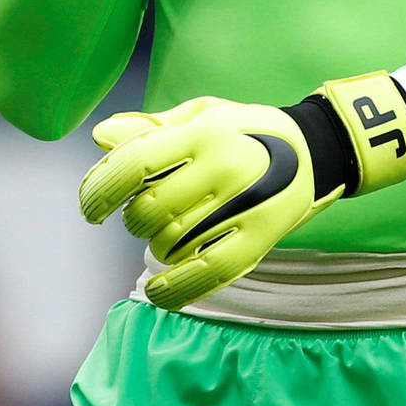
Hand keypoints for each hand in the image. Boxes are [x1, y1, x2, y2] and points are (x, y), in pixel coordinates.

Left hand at [79, 72, 405, 309]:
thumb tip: (99, 137)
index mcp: (203, 132)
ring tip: (168, 231)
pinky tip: (158, 290)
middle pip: (149, 210)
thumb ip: (149, 129)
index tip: (90, 208)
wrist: (315, 148)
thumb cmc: (244, 130)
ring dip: (156, 245)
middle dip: (133, 218)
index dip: (100, 188)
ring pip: (172, 243)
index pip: (135, 163)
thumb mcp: (200, 115)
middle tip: (144, 212)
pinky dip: (176, 288)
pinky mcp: (261, 239)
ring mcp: (244, 205)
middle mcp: (223, 167)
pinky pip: (209, 274)